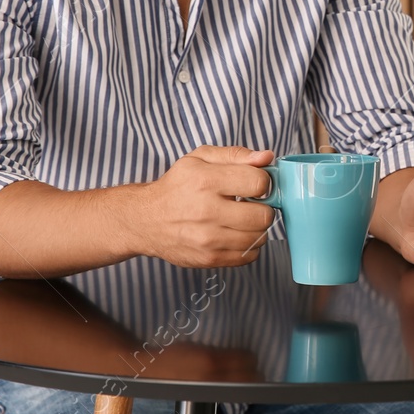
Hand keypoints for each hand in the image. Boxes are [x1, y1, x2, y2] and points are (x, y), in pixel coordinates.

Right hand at [134, 146, 276, 267]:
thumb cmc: (176, 186)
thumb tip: (267, 157)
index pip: (259, 183)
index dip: (263, 182)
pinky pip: (249, 256)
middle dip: (263, 207)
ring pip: (259, 237)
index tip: (254, 184)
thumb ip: (236, 154)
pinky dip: (249, 246)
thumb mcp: (200, 158)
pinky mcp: (209, 258)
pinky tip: (235, 233)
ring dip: (257, 228)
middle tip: (252, 204)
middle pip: (263, 215)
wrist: (146, 220)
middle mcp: (207, 211)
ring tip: (242, 218)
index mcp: (207, 181)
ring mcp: (208, 239)